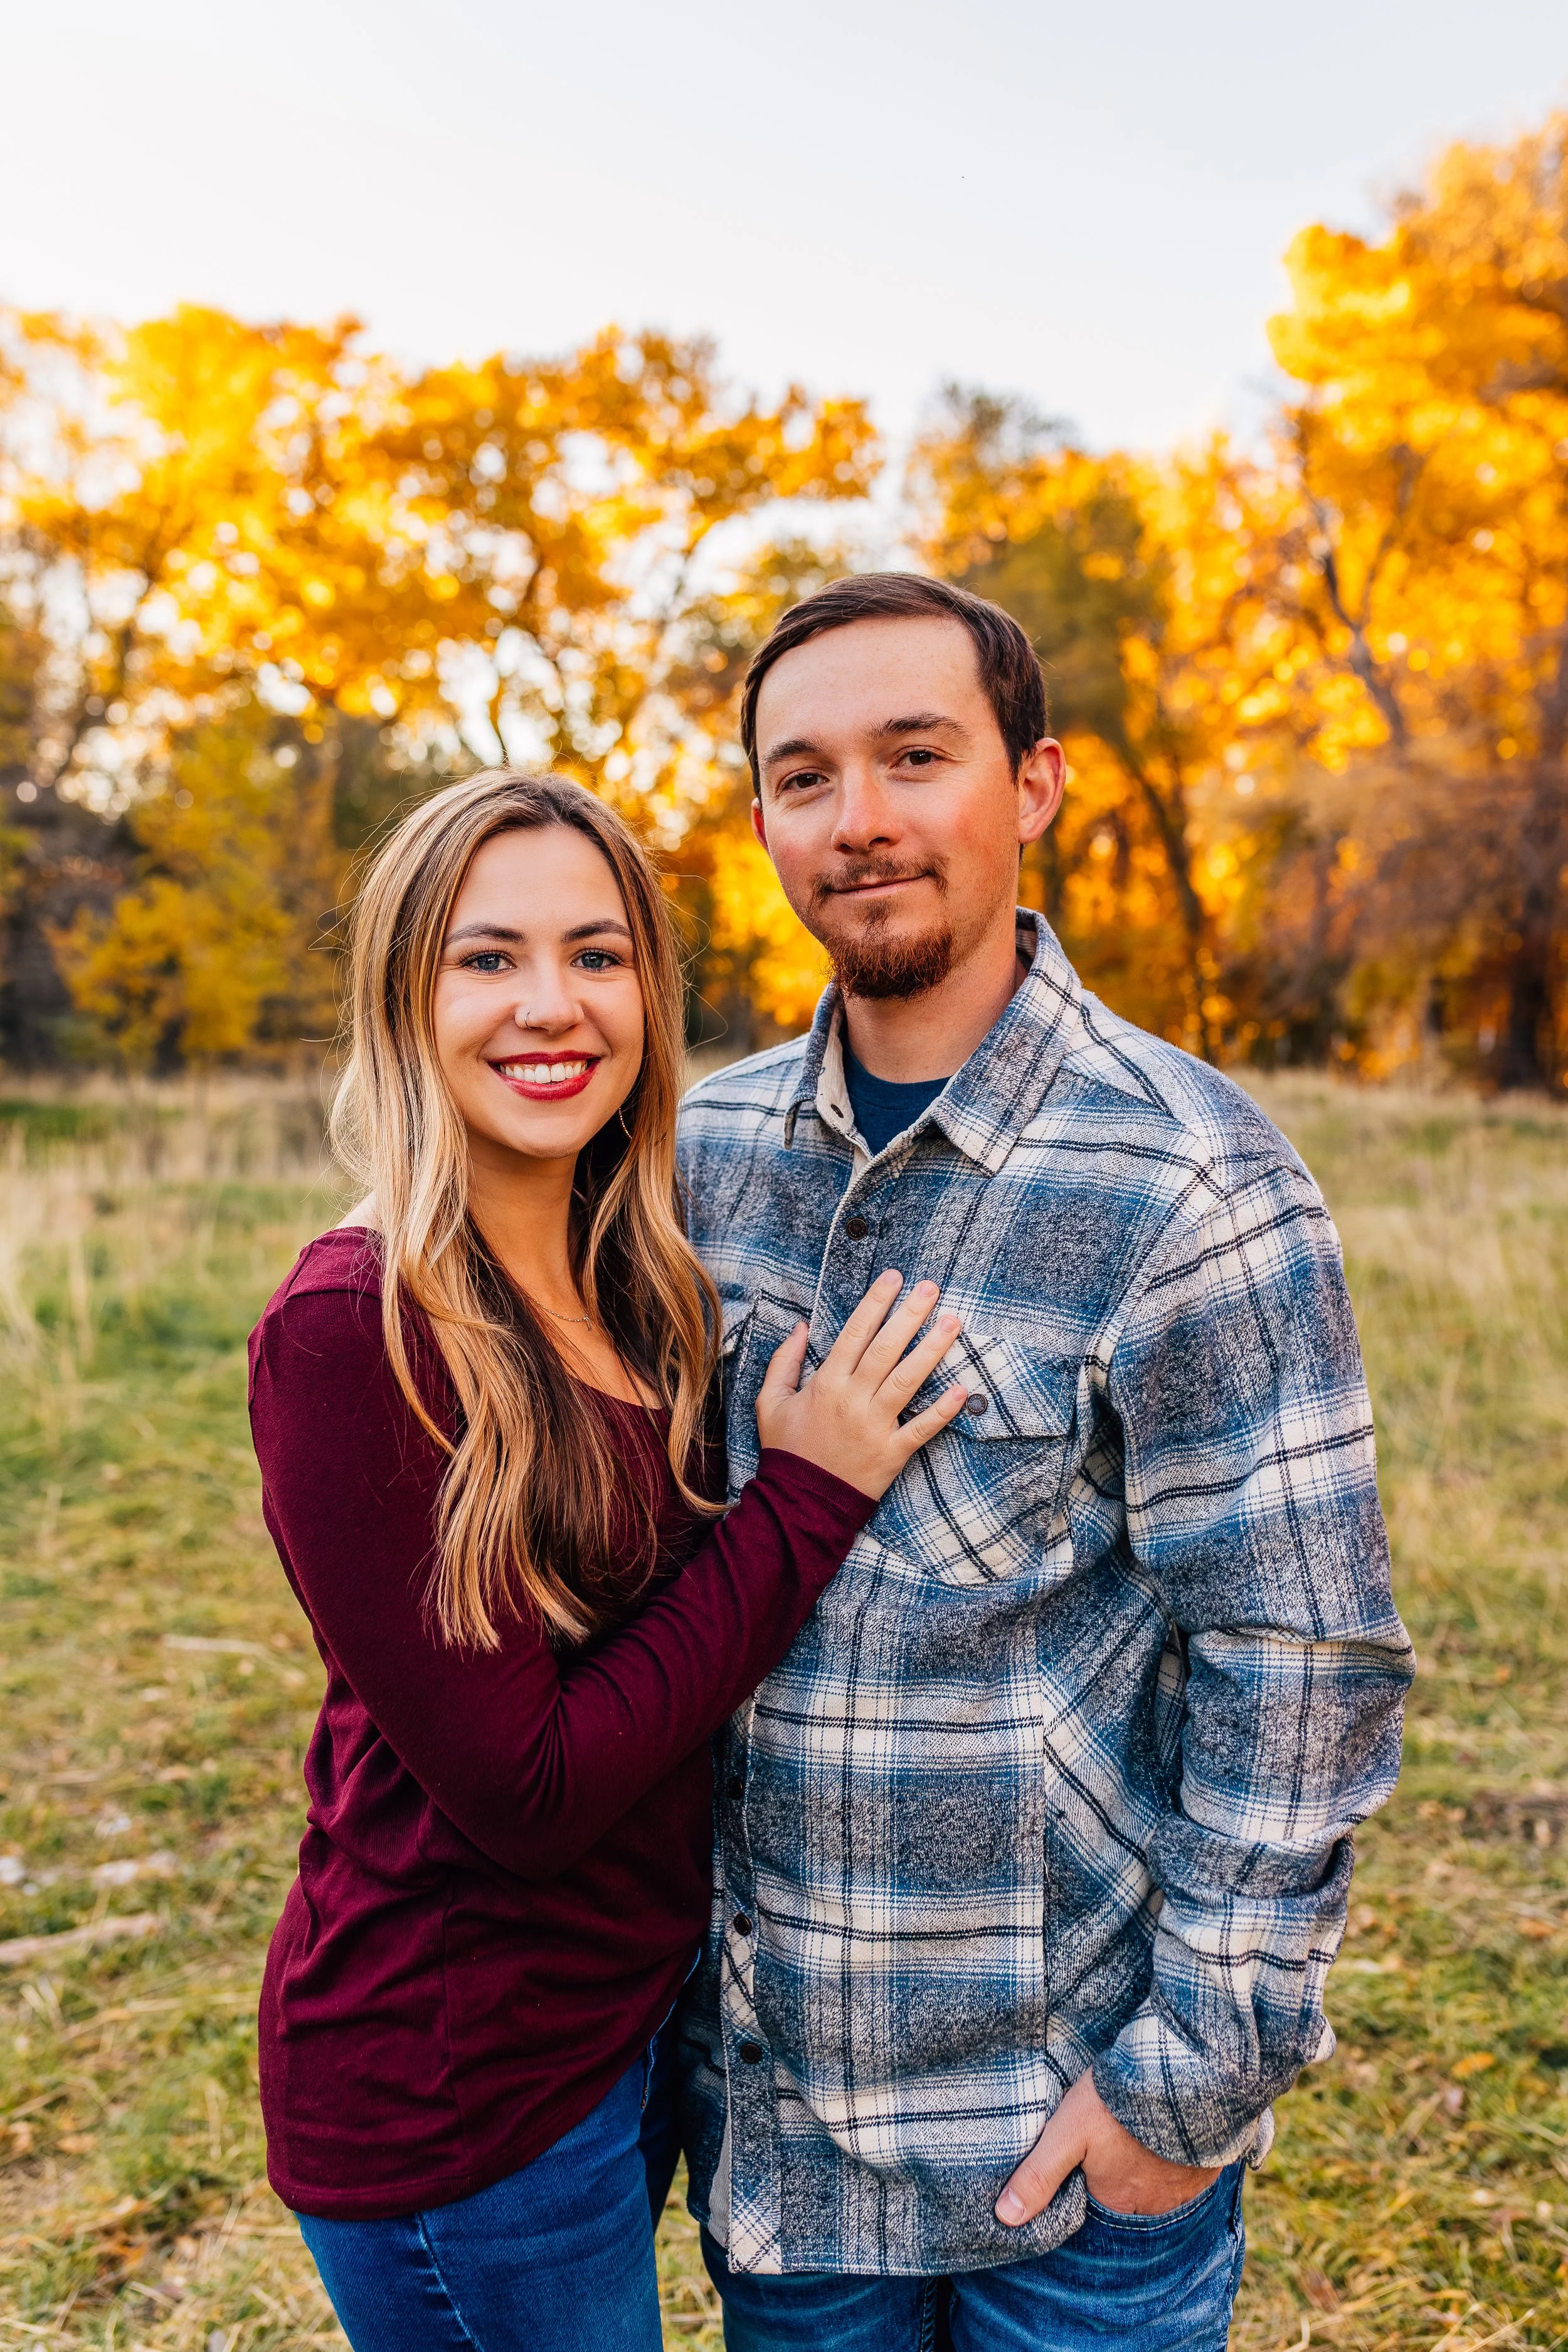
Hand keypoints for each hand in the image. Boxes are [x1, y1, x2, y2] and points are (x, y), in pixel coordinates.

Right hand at [754, 1272, 967, 1501]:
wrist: (799, 1502)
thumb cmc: (788, 1448)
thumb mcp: (770, 1402)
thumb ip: (784, 1362)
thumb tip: (801, 1327)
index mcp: (826, 1383)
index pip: (855, 1333)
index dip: (876, 1302)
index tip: (894, 1277)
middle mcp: (852, 1399)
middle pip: (886, 1349)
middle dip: (910, 1314)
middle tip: (931, 1287)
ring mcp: (874, 1426)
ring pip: (908, 1380)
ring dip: (932, 1350)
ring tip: (953, 1322)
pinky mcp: (892, 1453)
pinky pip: (922, 1428)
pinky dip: (943, 1410)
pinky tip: (963, 1389)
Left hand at [995, 2071, 1220, 2225]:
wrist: (1182, 2078)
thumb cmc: (1118, 2106)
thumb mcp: (1067, 2132)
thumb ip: (1038, 2175)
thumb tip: (1004, 2217)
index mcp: (1113, 2204)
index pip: (1090, 2207)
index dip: (1082, 2187)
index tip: (1077, 2166)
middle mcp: (1150, 2209)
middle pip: (1123, 2199)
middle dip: (1114, 2180)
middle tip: (1107, 2148)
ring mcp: (1182, 2192)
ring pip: (1154, 2188)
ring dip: (1144, 2170)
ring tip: (1132, 2141)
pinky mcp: (1204, 2171)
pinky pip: (1183, 2176)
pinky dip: (1172, 2162)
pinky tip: (1162, 2138)